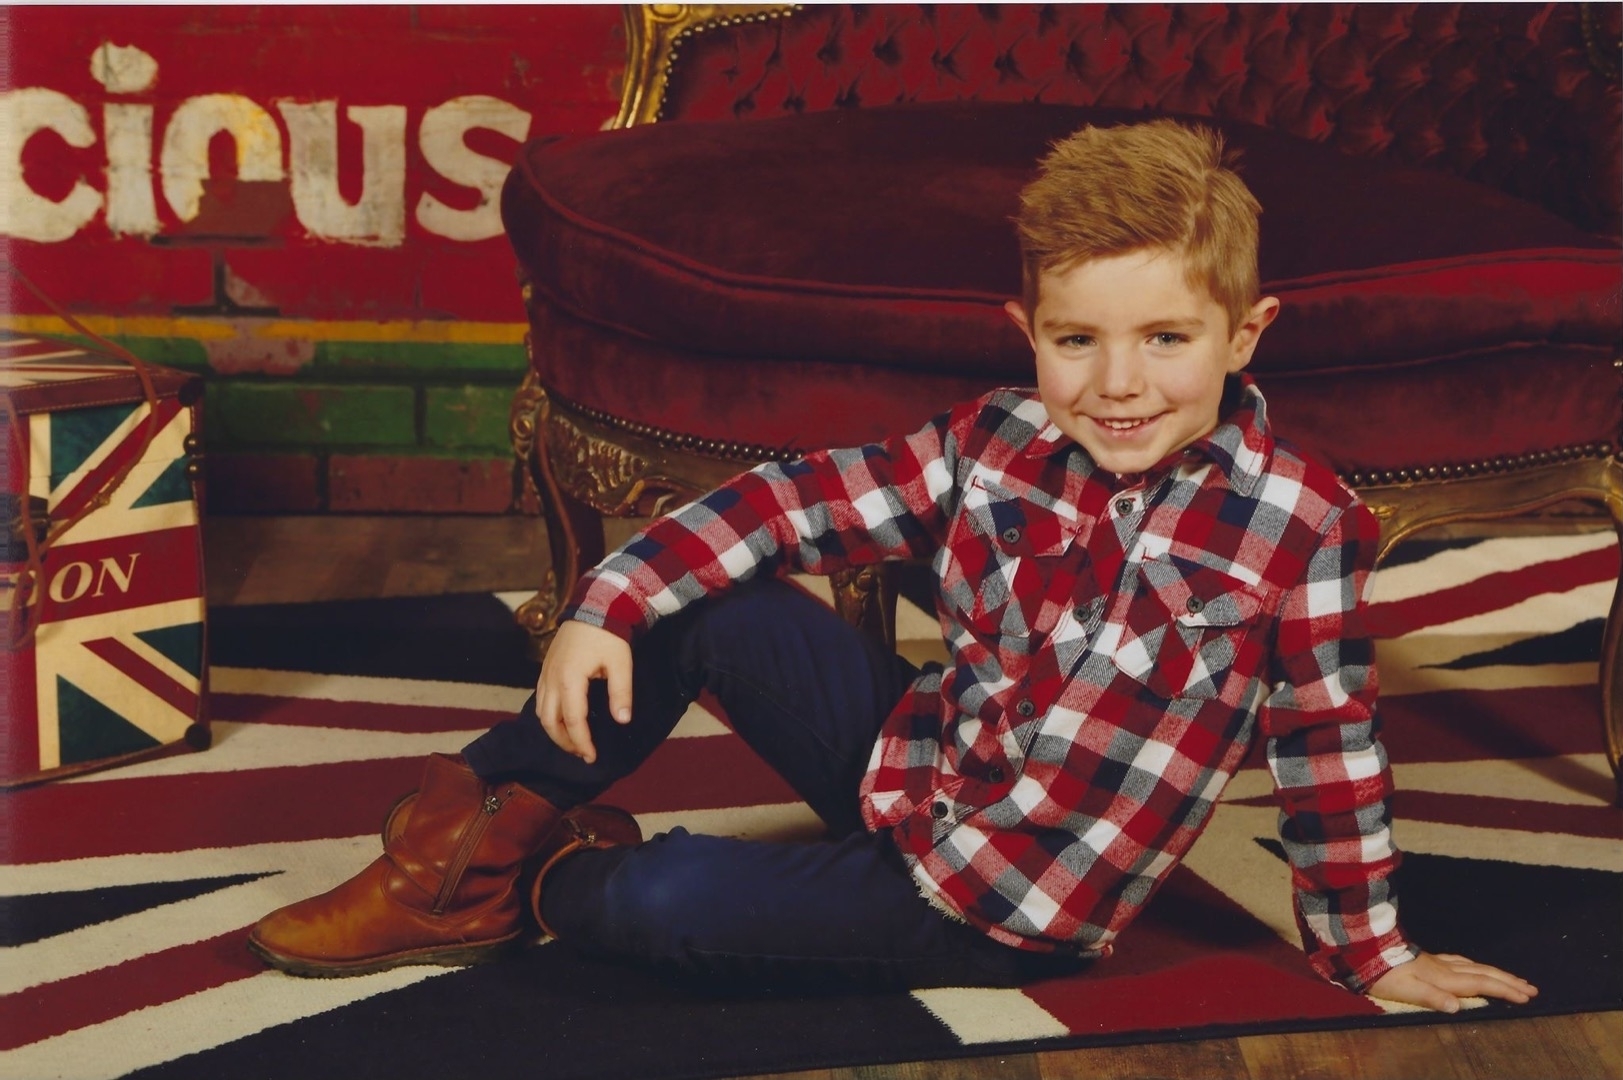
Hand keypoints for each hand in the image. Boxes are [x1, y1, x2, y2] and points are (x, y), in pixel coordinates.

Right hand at [535, 621, 632, 763]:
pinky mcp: (545, 668)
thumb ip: (621, 693)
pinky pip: (540, 699)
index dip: (582, 742)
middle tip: (583, 753)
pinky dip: (549, 715)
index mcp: (569, 679)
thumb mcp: (620, 663)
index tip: (592, 756)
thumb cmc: (608, 634)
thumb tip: (623, 721)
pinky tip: (564, 720)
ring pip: (541, 712)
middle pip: (549, 721)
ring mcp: (545, 673)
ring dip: (555, 731)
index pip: (573, 721)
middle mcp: (551, 679)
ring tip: (574, 741)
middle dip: (565, 742)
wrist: (593, 605)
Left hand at [1367, 951, 1537, 1012]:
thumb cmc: (1385, 975)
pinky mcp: (1429, 959)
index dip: (1505, 991)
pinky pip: (1462, 961)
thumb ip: (1432, 998)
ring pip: (1475, 966)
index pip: (1481, 984)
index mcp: (1444, 978)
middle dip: (1509, 981)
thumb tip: (1457, 1007)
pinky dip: (1476, 966)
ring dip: (1497, 973)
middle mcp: (1446, 968)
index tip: (1527, 997)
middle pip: (1484, 973)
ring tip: (1514, 979)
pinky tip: (1475, 966)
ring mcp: (1438, 961)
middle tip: (1532, 988)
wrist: (1367, 951)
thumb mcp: (1406, 990)